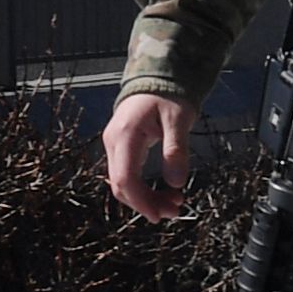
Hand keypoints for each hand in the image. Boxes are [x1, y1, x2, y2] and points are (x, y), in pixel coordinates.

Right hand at [103, 90, 198, 220]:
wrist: (155, 77)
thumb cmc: (168, 95)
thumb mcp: (179, 119)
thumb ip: (176, 150)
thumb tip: (176, 183)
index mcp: (126, 135)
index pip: (126, 178)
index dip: (141, 201)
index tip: (159, 215)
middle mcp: (113, 142)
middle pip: (121, 185)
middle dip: (146, 203)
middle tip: (174, 212)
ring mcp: (114, 145)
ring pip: (122, 183)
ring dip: (145, 198)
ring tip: (173, 203)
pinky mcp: (121, 147)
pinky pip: (127, 175)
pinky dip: (143, 188)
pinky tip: (162, 192)